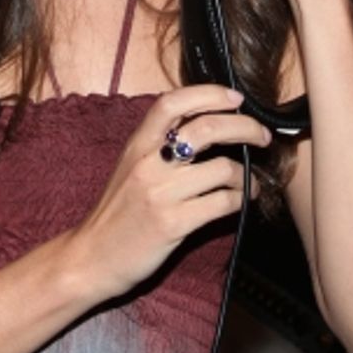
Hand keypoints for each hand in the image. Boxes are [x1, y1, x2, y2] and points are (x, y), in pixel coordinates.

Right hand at [70, 84, 270, 300]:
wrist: (91, 259)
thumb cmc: (117, 211)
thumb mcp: (131, 166)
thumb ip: (160, 144)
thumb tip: (208, 123)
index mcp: (138, 144)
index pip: (173, 102)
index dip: (210, 93)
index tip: (236, 98)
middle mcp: (148, 163)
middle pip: (206, 129)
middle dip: (244, 128)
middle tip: (261, 136)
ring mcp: (160, 194)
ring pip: (221, 168)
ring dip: (245, 173)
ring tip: (250, 181)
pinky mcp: (172, 224)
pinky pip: (221, 203)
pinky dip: (239, 199)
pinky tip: (242, 200)